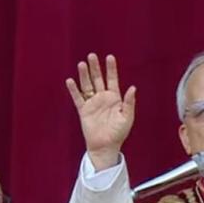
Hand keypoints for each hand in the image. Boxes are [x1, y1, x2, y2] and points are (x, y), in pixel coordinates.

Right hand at [65, 53, 136, 170]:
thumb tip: (133, 88)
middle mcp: (103, 98)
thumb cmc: (118, 133)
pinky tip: (70, 81)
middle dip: (95, 67)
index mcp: (115, 98)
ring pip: (87, 85)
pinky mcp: (84, 110)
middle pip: (98, 79)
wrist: (106, 146)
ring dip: (84, 75)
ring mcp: (92, 103)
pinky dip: (74, 90)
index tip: (110, 57)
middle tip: (92, 56)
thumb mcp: (127, 117)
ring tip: (82, 64)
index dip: (111, 69)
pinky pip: (78, 98)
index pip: (112, 80)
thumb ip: (129, 103)